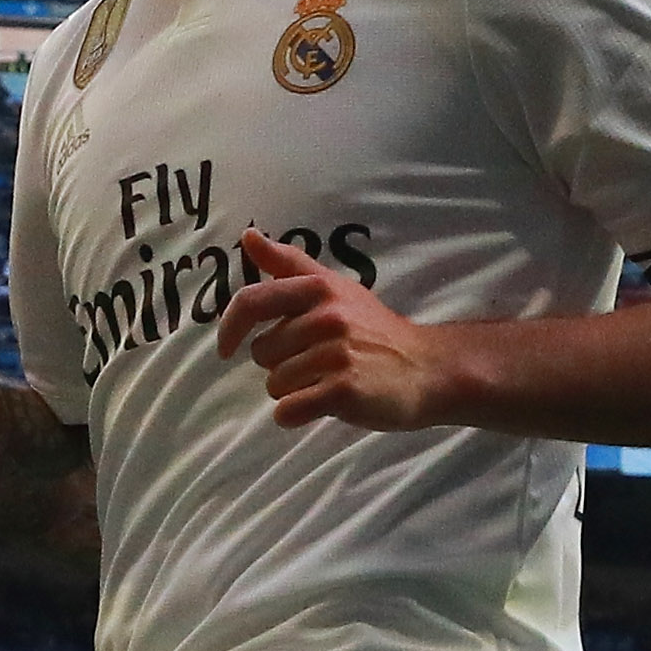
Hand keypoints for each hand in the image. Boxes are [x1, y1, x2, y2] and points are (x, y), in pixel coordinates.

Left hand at [210, 227, 460, 430]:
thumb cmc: (373, 330)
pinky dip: (297, 415)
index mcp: (318, 289)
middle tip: (317, 364)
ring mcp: (336, 354)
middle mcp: (326, 317)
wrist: (425, 368)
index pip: (252, 301)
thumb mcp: (334, 288)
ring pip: (275, 385)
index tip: (226, 348)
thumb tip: (247, 235)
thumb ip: (288, 263)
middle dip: (280, 365)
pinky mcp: (344, 390)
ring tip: (326, 381)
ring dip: (293, 391)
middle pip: (263, 353)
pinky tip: (323, 403)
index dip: (230, 327)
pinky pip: (289, 410)